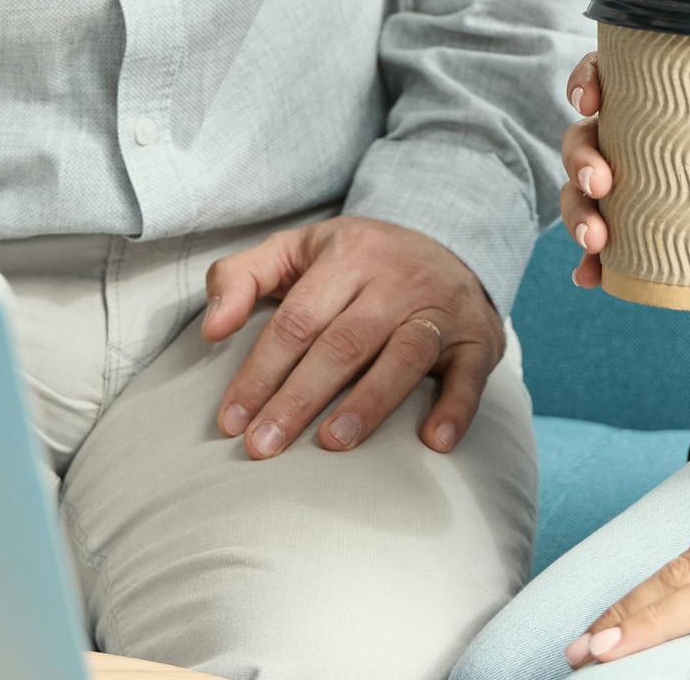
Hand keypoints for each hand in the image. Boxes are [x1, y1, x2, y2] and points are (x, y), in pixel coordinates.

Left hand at [200, 215, 500, 457]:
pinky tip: (433, 442)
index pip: (296, 320)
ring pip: (404, 356)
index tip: (231, 421)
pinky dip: (455, 408)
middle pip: (343, 343)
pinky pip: (469, 373)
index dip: (260, 372)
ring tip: (332, 443)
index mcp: (348, 253)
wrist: (451, 242)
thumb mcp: (295, 250)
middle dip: (299, 398)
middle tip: (264, 447)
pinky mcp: (478, 336)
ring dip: (369, 402)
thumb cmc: (356, 261)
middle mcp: (397, 278)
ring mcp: (441, 307)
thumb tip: (211, 330)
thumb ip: (239, 278)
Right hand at [561, 63, 689, 289]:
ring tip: (597, 241)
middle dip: (580, 163)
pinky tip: (592, 276)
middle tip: (602, 184)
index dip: (586, 83)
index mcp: (651, 91)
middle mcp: (628, 134)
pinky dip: (592, 261)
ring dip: (579, 215)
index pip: (604, 74)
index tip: (589, 101)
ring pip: (582, 192)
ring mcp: (628, 180)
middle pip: (583, 139)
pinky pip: (603, 241)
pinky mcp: (638, 221)